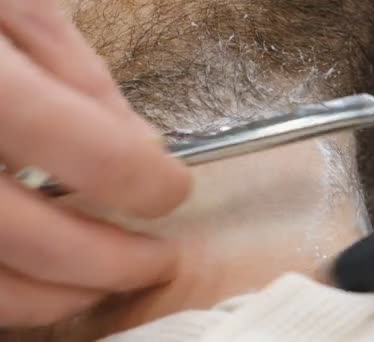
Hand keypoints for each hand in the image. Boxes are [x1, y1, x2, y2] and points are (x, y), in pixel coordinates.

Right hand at [0, 0, 190, 325]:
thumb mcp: (12, 2)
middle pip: (34, 239)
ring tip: (107, 284)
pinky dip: (8, 297)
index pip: (86, 150)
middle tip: (159, 260)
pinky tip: (41, 281)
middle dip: (114, 263)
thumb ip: (77, 69)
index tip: (174, 190)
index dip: (146, 182)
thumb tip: (144, 141)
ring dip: (60, 298)